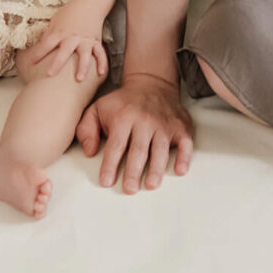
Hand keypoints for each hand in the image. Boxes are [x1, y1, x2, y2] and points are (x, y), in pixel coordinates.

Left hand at [25, 9, 108, 83]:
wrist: (89, 2)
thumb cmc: (70, 12)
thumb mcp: (55, 20)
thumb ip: (49, 33)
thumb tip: (41, 46)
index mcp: (60, 32)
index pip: (46, 44)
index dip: (38, 54)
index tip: (31, 64)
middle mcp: (73, 37)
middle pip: (64, 52)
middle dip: (57, 64)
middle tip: (50, 75)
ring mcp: (85, 40)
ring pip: (84, 54)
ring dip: (82, 67)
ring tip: (79, 79)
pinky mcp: (95, 41)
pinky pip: (100, 53)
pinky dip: (102, 62)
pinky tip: (101, 73)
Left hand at [75, 73, 193, 193]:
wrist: (151, 83)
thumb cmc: (122, 103)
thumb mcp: (98, 109)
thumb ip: (86, 129)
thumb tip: (90, 152)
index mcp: (123, 117)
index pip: (116, 145)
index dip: (110, 165)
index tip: (106, 181)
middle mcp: (145, 120)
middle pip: (138, 149)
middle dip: (133, 171)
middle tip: (129, 189)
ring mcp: (164, 124)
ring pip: (161, 148)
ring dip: (157, 168)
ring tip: (151, 184)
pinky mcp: (180, 126)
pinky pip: (185, 143)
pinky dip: (184, 157)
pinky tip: (180, 170)